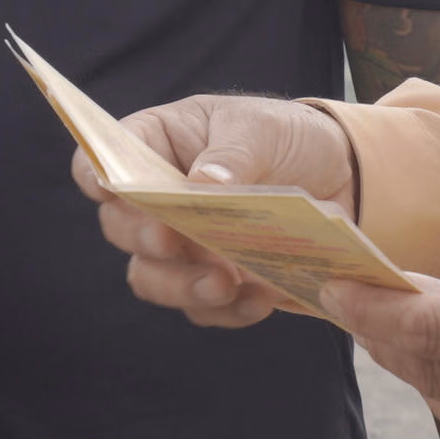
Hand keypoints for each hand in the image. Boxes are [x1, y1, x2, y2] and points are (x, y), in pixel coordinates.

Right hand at [71, 93, 358, 330]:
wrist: (343, 176)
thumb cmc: (287, 136)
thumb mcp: (263, 128)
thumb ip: (231, 155)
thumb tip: (200, 185)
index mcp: (154, 146)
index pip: (101, 161)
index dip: (96, 177)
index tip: (114, 191)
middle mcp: (156, 200)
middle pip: (119, 228)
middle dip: (143, 239)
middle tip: (173, 241)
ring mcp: (181, 246)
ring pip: (151, 278)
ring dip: (180, 286)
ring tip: (224, 282)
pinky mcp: (212, 281)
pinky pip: (202, 309)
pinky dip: (227, 310)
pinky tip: (260, 298)